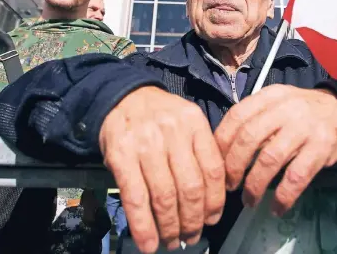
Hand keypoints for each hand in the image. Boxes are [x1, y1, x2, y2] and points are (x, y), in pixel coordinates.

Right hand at [99, 86, 225, 252]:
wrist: (123, 96)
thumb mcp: (187, 121)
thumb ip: (201, 150)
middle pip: (190, 187)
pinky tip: (149, 244)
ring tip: (173, 241)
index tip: (213, 219)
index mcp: (194, 122)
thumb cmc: (161, 115)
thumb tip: (213, 197)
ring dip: (170, 227)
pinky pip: (135, 198)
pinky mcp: (121, 154)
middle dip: (193, 220)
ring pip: (164, 196)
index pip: (213, 169)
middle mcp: (173, 131)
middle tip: (192, 236)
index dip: (215, 201)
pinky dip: (143, 226)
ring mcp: (145, 143)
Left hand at [214, 85, 336, 215]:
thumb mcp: (276, 103)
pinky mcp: (322, 147)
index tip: (215, 163)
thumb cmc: (302, 111)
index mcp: (269, 96)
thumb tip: (222, 148)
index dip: (222, 142)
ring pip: (270, 158)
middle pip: (249, 137)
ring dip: (254, 185)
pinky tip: (277, 208)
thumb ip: (254, 117)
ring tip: (249, 200)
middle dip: (233, 166)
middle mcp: (285, 108)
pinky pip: (297, 176)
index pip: (237, 116)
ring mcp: (305, 127)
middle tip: (229, 186)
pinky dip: (283, 196)